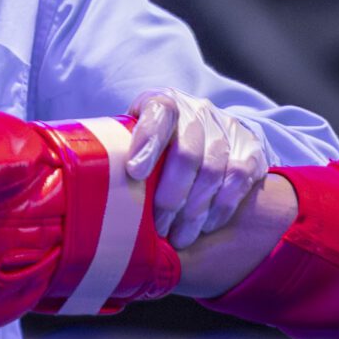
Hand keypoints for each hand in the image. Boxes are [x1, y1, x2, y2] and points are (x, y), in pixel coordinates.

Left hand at [127, 89, 267, 245]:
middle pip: (188, 154)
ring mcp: (227, 128)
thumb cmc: (156, 136)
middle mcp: (197, 111)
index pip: (158, 114)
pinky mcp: (251, 149)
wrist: (206, 124)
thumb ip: (119, 146)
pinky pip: (239, 180)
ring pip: (214, 171)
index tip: (134, 173)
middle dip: (171, 195)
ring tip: (180, 236)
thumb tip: (88, 176)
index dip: (147, 142)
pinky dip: (222, 207)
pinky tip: (206, 226)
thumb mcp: (135, 130)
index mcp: (163, 101)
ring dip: (195, 210)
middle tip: (158, 226)